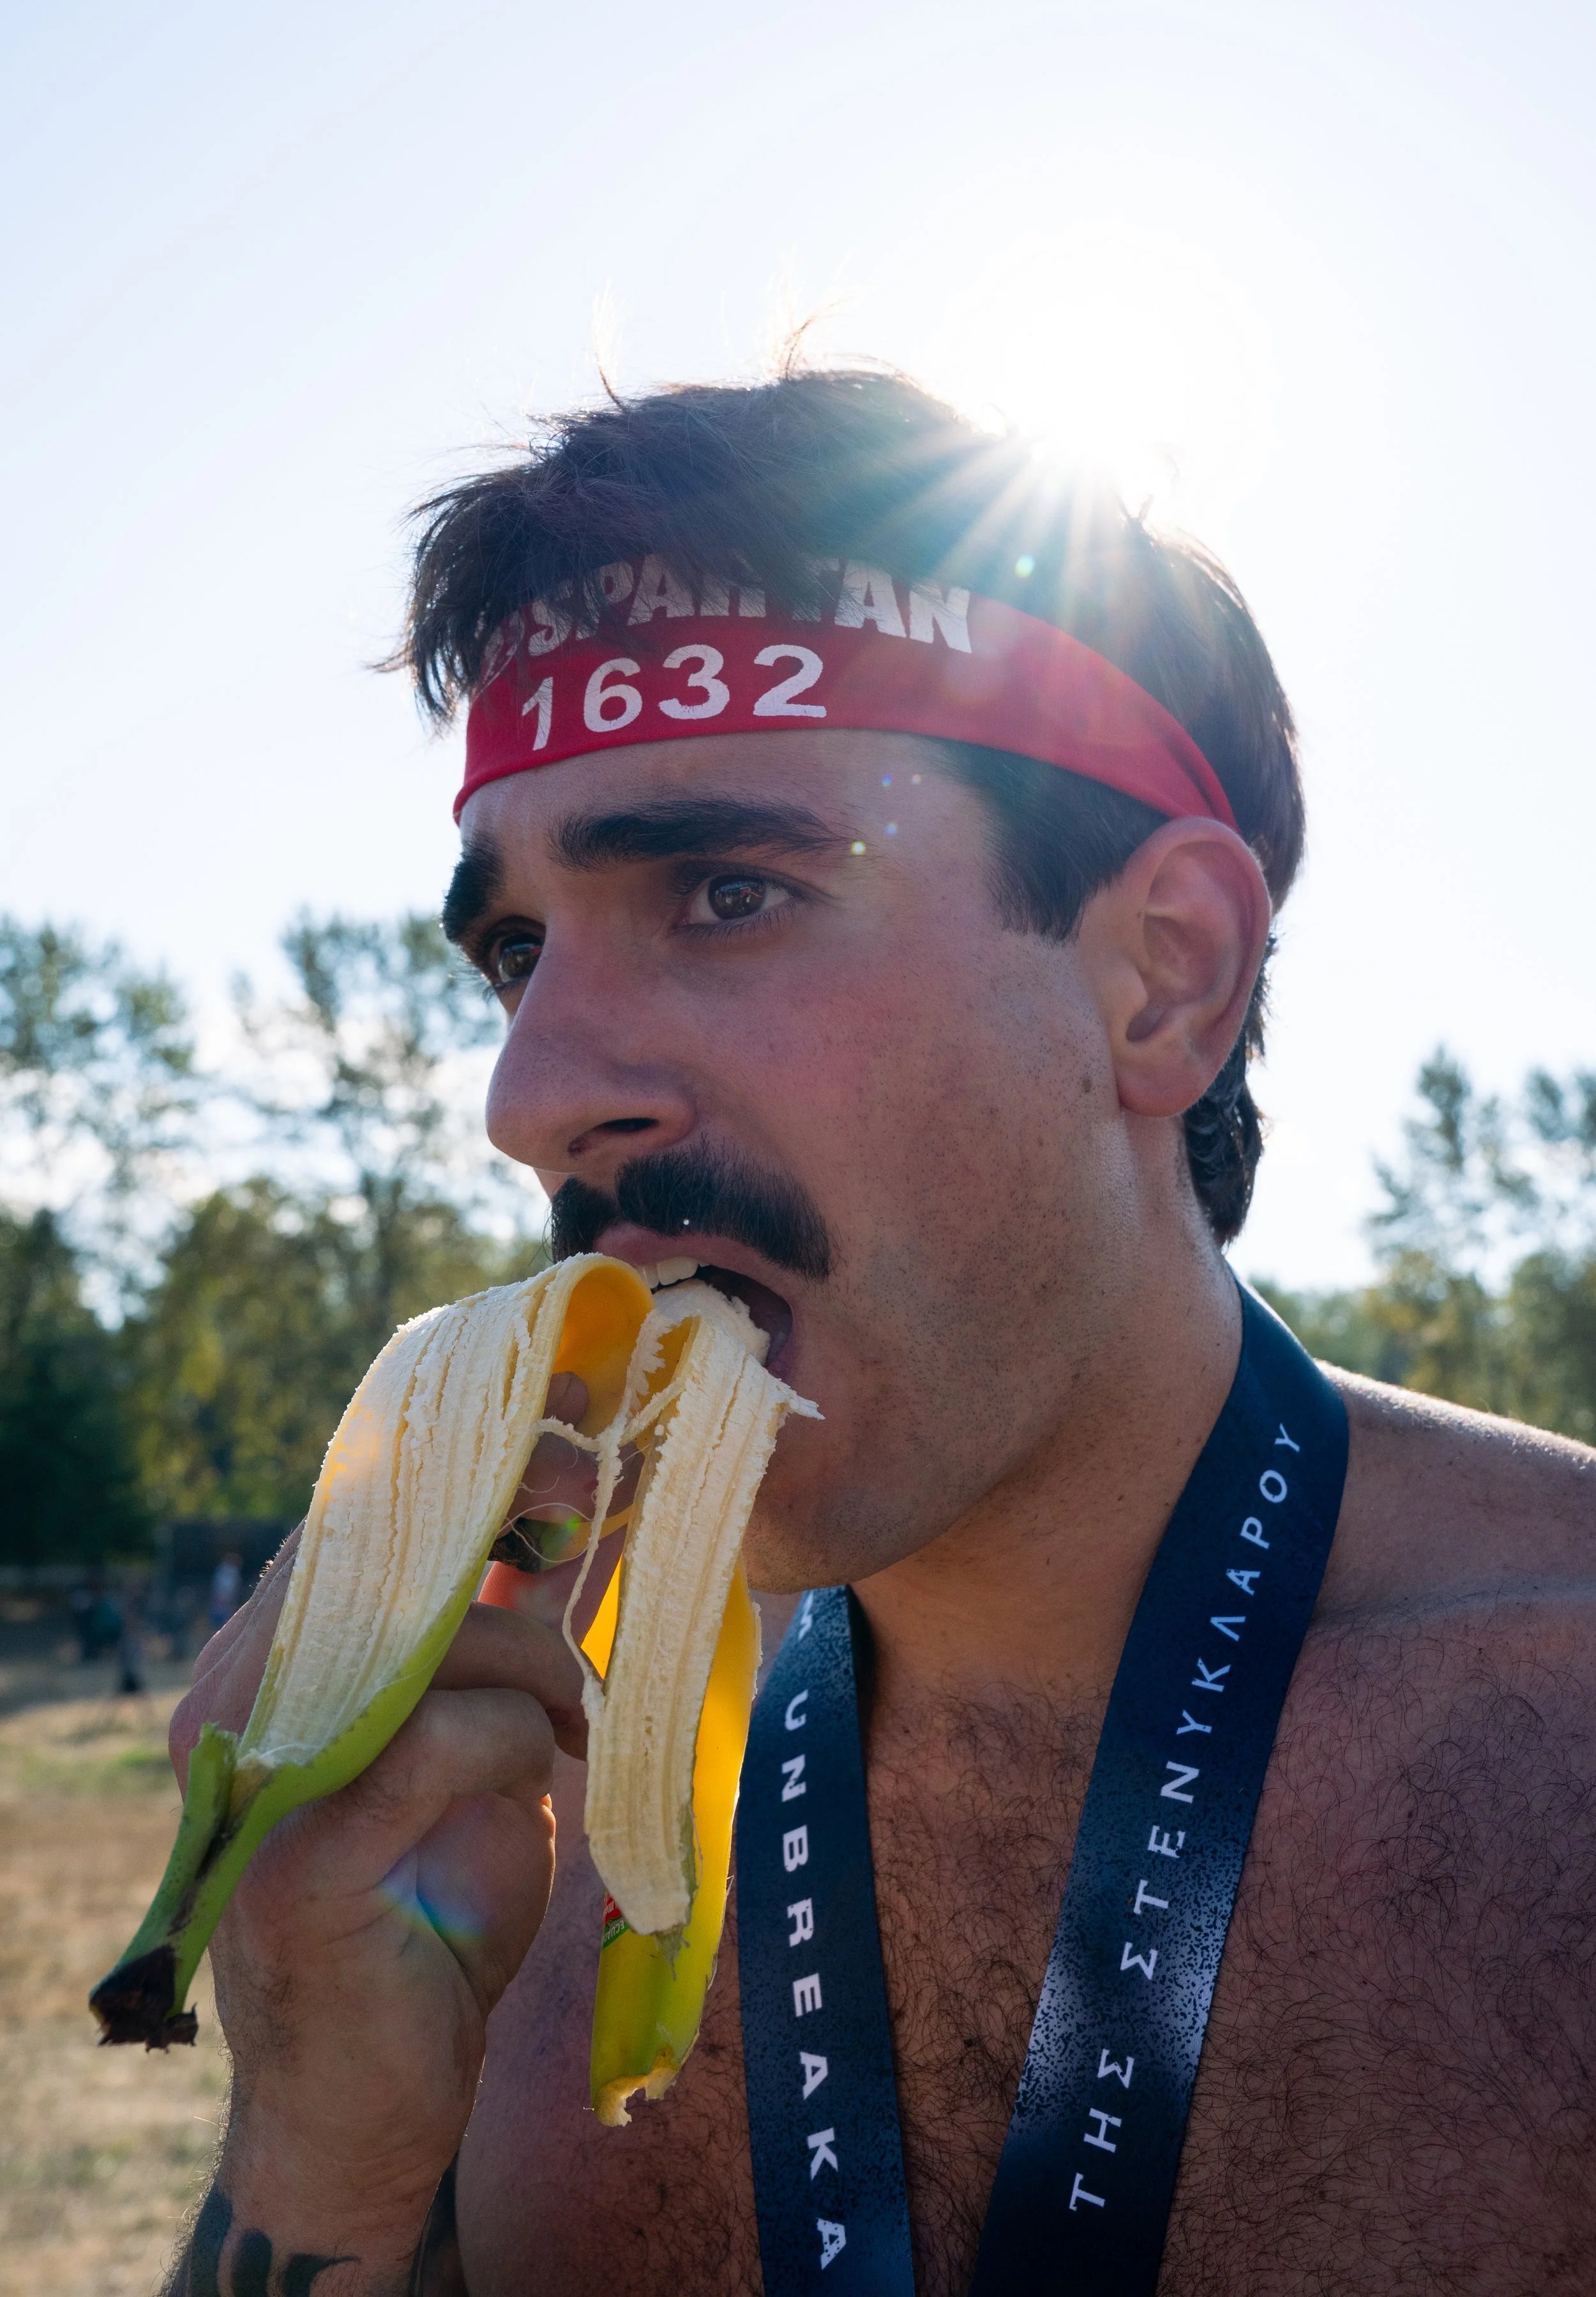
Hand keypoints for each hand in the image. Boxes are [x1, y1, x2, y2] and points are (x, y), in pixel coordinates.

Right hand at [167, 1376, 612, 2280]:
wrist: (373, 2098)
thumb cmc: (431, 1908)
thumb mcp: (482, 1741)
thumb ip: (498, 1635)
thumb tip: (576, 1512)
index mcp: (275, 1656)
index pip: (363, 1511)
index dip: (477, 1454)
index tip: (577, 1415)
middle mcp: (242, 1697)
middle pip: (389, 1548)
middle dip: (515, 1505)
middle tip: (601, 1499)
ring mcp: (258, 1777)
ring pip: (427, 1639)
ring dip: (534, 1664)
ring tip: (573, 1725)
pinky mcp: (298, 1862)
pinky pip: (433, 1745)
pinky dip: (511, 1746)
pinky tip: (544, 1777)